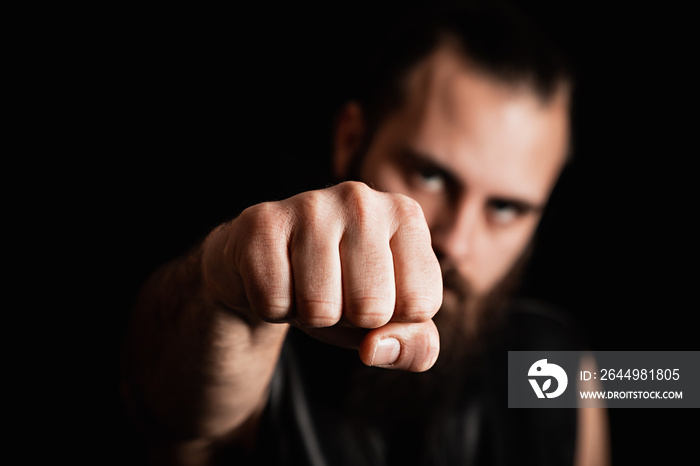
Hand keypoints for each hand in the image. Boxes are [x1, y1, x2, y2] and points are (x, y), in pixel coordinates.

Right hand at [202, 181, 441, 370]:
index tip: (373, 294)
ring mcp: (310, 205)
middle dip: (350, 319)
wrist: (267, 266)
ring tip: (305, 286)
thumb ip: (417, 346)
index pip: (421, 303)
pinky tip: (278, 278)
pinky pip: (275, 303)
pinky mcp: (263, 222)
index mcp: (405, 215)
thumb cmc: (341, 289)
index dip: (392, 319)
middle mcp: (362, 199)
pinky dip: (274, 309)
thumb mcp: (391, 321)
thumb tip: (375, 348)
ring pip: (321, 308)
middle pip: (372, 307)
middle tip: (335, 292)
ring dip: (310, 317)